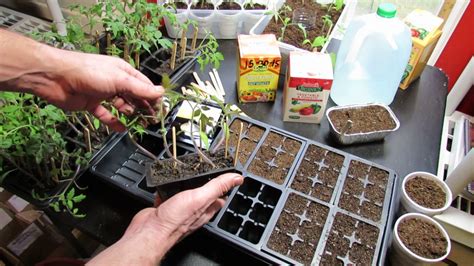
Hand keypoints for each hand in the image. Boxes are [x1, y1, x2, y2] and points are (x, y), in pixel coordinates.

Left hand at [27, 49, 163, 131]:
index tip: (161, 108)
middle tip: (153, 119)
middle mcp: (114, 81)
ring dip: (130, 114)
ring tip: (139, 123)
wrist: (56, 78)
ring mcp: (103, 93)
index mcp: (123, 71)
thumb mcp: (119, 80)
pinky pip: (105, 115)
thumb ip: (140, 88)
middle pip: (134, 96)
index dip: (153, 96)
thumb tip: (161, 92)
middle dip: (143, 107)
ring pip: (121, 106)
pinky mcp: (91, 104)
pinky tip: (121, 129)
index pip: (143, 84)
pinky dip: (113, 122)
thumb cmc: (89, 72)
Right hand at [87, 173, 243, 264]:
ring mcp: (178, 209)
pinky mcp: (164, 208)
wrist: (150, 230)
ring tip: (182, 174)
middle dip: (200, 182)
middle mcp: (194, 210)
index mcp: (206, 209)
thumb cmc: (175, 219)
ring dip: (181, 184)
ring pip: (183, 194)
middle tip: (200, 171)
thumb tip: (237, 179)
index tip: (223, 174)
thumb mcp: (201, 197)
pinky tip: (164, 184)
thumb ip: (218, 186)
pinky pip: (166, 195)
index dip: (223, 185)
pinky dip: (165, 189)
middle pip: (201, 194)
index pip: (220, 196)